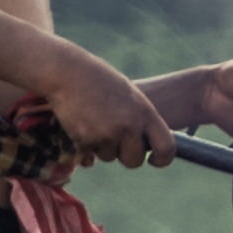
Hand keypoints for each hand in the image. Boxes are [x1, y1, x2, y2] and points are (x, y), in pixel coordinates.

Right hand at [45, 53, 174, 165]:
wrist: (66, 72)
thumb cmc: (98, 80)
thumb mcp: (129, 95)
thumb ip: (139, 119)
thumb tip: (148, 145)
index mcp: (145, 113)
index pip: (166, 147)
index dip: (162, 159)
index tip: (154, 160)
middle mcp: (129, 126)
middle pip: (134, 161)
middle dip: (125, 156)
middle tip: (115, 141)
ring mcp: (107, 134)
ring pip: (109, 157)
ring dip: (102, 147)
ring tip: (93, 121)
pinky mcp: (85, 139)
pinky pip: (88, 154)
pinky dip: (83, 144)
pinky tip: (79, 122)